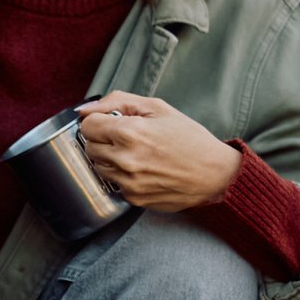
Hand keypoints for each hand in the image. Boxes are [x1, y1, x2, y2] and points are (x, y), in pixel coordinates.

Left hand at [76, 92, 241, 211]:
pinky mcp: (132, 198)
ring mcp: (128, 182)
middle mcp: (125, 159)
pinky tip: (144, 169)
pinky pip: (113, 183)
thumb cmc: (190, 138)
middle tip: (127, 138)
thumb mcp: (158, 108)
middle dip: (103, 139)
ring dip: (110, 158)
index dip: (99, 121)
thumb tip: (84, 110)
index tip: (113, 122)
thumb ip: (118, 102)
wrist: (216, 174)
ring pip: (98, 166)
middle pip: (89, 147)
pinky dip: (122, 175)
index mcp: (130, 132)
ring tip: (136, 153)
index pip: (87, 126)